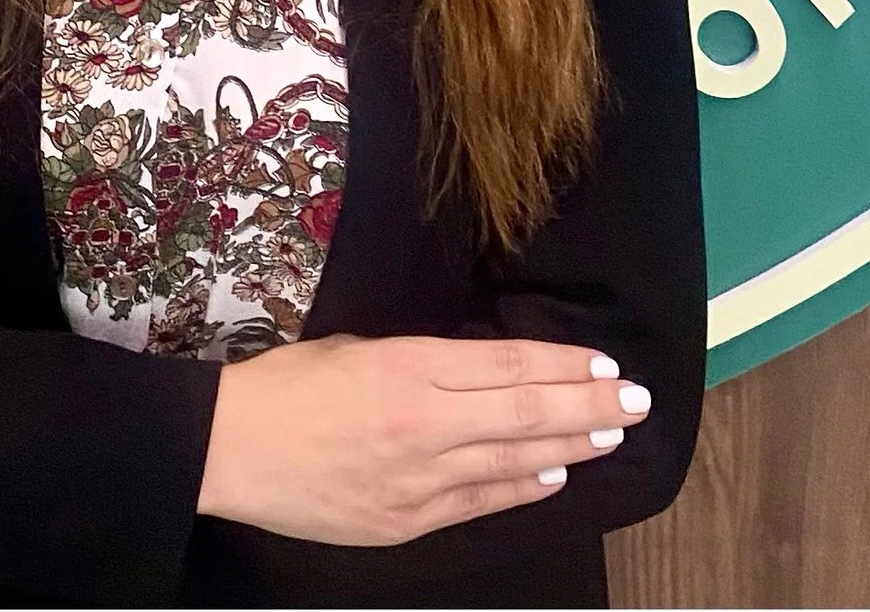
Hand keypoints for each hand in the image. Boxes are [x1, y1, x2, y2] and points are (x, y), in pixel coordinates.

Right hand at [197, 331, 649, 545]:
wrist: (233, 450)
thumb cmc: (288, 384)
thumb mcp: (358, 346)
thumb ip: (422, 361)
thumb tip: (482, 370)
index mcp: (409, 368)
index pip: (509, 366)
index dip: (564, 366)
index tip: (605, 364)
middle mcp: (425, 424)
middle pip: (527, 413)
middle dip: (589, 405)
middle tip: (637, 400)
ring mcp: (419, 481)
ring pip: (513, 461)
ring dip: (571, 446)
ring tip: (612, 434)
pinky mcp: (406, 523)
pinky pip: (479, 502)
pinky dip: (522, 487)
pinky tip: (554, 474)